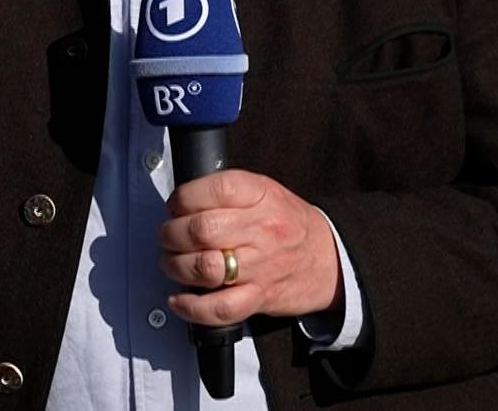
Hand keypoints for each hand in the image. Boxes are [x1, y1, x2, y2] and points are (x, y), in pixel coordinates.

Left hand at [158, 170, 341, 327]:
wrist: (329, 259)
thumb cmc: (288, 224)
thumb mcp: (265, 191)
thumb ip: (227, 192)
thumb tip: (180, 202)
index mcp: (262, 195)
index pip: (215, 189)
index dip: (183, 198)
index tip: (176, 206)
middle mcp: (262, 229)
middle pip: (201, 229)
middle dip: (171, 235)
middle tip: (167, 237)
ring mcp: (260, 266)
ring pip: (204, 268)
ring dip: (176, 267)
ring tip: (173, 263)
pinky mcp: (259, 297)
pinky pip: (218, 308)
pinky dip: (191, 306)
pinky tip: (180, 299)